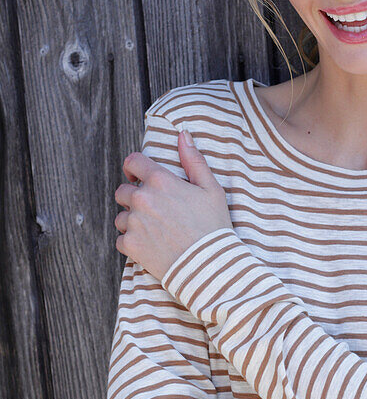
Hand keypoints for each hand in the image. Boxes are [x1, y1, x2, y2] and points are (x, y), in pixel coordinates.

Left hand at [113, 130, 233, 280]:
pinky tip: (150, 245)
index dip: (133, 167)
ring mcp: (134, 222)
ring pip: (121, 216)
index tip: (137, 176)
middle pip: (122, 191)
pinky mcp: (130, 245)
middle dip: (133, 197)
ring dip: (132, 221)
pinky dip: (131, 242)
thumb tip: (183, 134)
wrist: (209, 264)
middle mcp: (142, 199)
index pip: (132, 162)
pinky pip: (120, 239)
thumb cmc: (213, 226)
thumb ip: (194, 160)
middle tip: (152, 209)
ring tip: (154, 230)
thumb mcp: (211, 189)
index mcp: (160, 181)